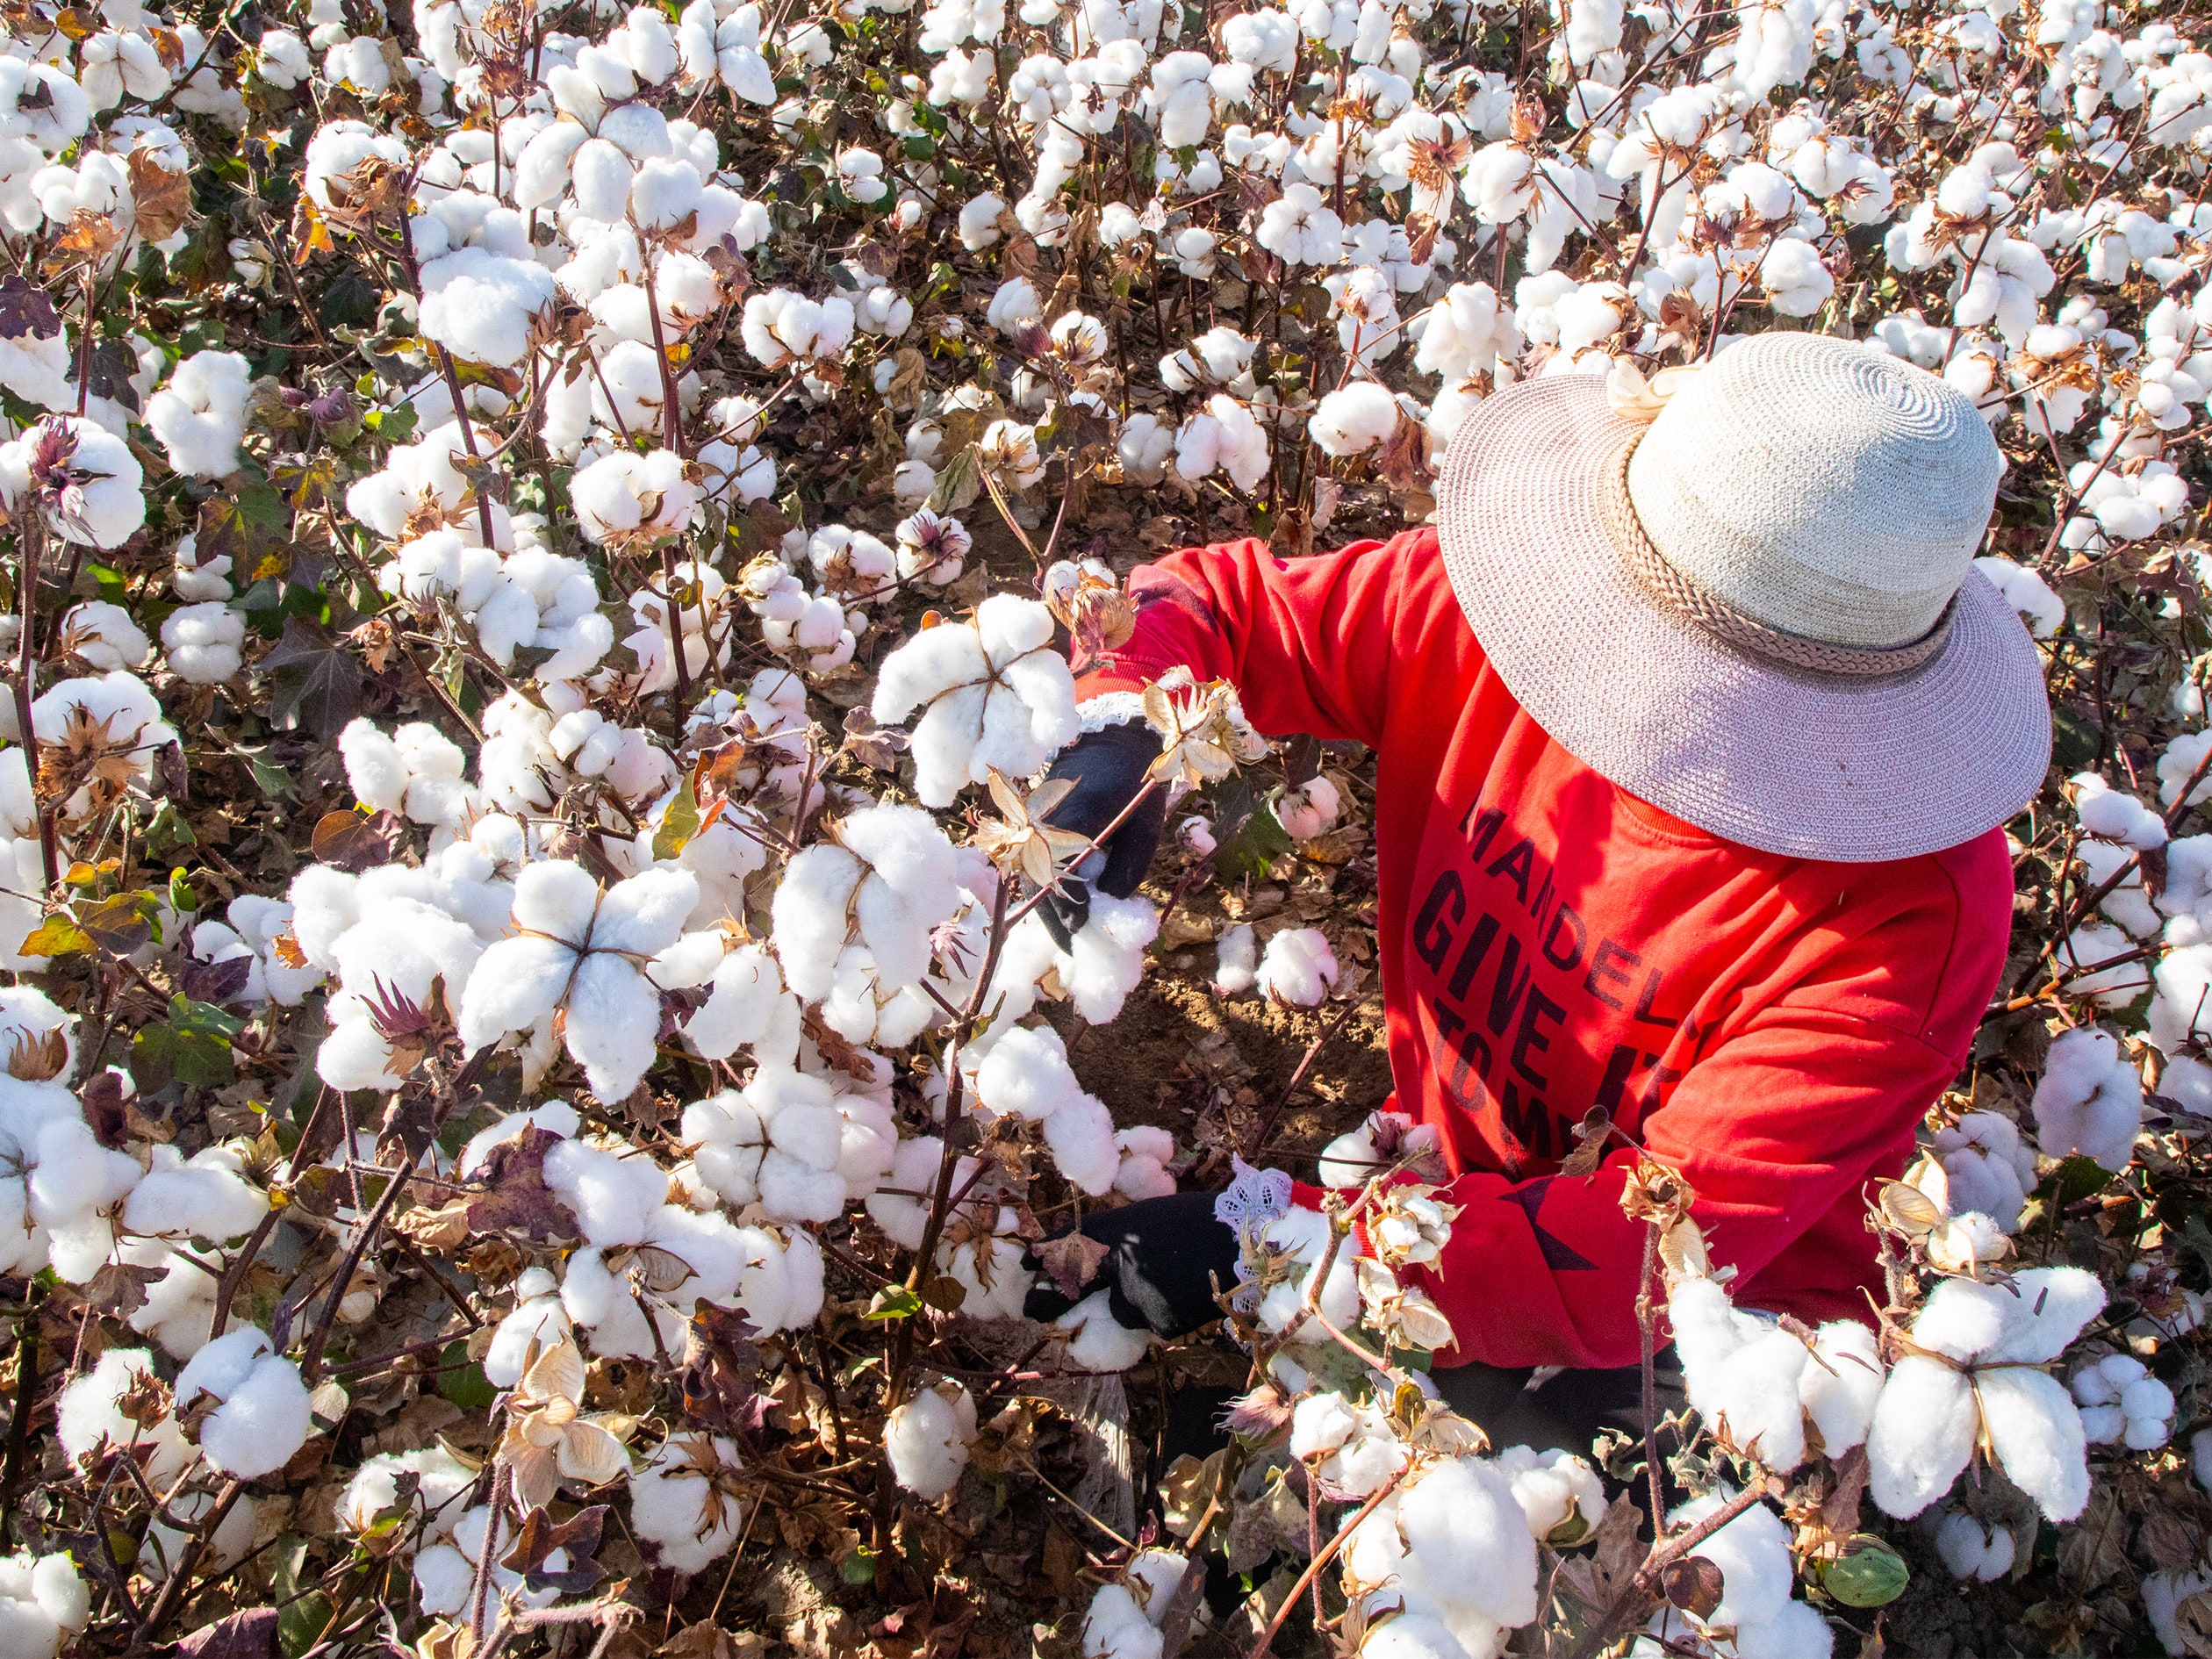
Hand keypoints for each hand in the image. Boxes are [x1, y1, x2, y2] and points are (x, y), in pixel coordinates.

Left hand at [1023, 1190, 1241, 1337]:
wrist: (1244, 1244)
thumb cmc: (1199, 1223)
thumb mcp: (1150, 1217)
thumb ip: (1118, 1241)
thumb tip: (1088, 1260)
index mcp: (1119, 1230)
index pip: (1071, 1243)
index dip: (1045, 1255)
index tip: (1025, 1265)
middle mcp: (1118, 1264)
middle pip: (1075, 1285)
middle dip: (1049, 1299)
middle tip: (1030, 1309)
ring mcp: (1137, 1297)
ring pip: (1123, 1310)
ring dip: (1135, 1303)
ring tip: (1172, 1281)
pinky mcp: (1158, 1322)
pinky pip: (1151, 1324)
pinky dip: (1163, 1314)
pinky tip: (1185, 1295)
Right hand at [1034, 718, 1168, 948]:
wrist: (1111, 745)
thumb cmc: (1136, 786)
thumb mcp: (1145, 828)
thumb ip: (1127, 869)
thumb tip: (1107, 906)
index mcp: (1074, 819)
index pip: (1062, 879)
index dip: (1071, 915)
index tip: (1084, 939)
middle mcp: (1044, 825)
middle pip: (1039, 886)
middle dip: (1057, 923)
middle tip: (1075, 954)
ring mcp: (1034, 827)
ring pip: (1032, 880)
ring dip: (1050, 911)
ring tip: (1072, 941)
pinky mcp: (1034, 830)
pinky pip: (1035, 869)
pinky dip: (1049, 893)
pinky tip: (1068, 914)